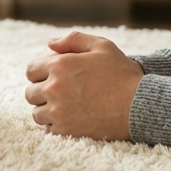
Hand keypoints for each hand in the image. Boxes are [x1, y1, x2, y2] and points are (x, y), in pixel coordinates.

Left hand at [24, 31, 144, 140]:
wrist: (139, 106)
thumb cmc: (122, 74)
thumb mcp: (102, 47)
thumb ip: (73, 40)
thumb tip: (50, 45)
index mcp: (59, 65)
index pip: (31, 70)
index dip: (42, 73)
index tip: (55, 77)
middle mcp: (54, 88)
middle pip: (31, 93)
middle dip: (42, 91)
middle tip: (62, 93)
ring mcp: (58, 111)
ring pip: (37, 113)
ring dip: (47, 110)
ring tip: (66, 107)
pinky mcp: (65, 131)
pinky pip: (47, 129)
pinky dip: (55, 125)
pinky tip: (71, 119)